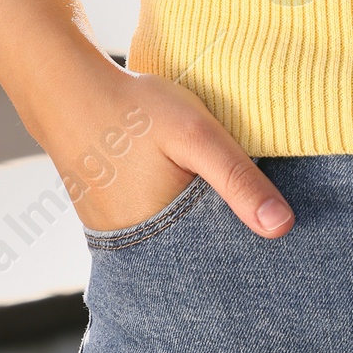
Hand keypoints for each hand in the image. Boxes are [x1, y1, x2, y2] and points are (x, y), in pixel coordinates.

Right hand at [36, 57, 294, 239]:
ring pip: (174, 241)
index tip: (267, 218)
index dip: (246, 237)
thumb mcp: (196, 135)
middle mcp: (139, 252)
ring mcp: (120, 241)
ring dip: (195, 222)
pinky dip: (171, 213)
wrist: (69, 93)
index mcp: (164, 239)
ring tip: (201, 184)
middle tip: (226, 189)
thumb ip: (238, 179)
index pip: (220, 258)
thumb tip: (283, 227)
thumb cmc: (135, 111)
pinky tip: (177, 186)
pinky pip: (152, 230)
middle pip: (197, 253)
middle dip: (221, 231)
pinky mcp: (109, 225)